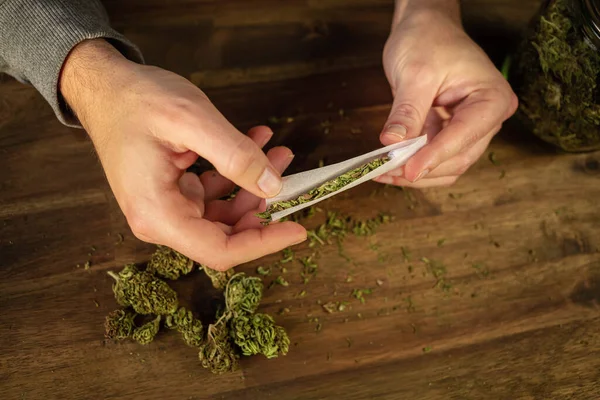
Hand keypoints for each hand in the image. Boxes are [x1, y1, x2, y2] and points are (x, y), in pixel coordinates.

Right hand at [60, 39, 305, 269]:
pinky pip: (214, 194)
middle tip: (285, 169)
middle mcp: (161, 220)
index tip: (298, 229)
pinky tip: (254, 143)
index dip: (263, 243)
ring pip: (224, 213)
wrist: (105, 88)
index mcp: (158, 214)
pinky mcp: (174, 194)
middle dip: (262, 206)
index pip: (220, 250)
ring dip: (253, 184)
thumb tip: (272, 187)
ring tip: (275, 150)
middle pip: (226, 234)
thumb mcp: (190, 119)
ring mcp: (168, 208)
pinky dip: (236, 173)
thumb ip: (234, 155)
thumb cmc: (136, 100)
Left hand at [375, 3, 517, 187]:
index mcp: (492, 99)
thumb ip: (407, 111)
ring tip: (381, 171)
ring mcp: (469, 129)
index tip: (407, 170)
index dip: (434, 157)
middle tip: (385, 171)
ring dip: (414, 173)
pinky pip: (434, 159)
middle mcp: (487, 119)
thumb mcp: (415, 73)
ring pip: (446, 166)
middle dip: (422, 168)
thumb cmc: (427, 39)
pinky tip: (388, 167)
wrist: (424, 26)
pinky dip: (412, 165)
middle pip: (458, 158)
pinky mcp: (450, 133)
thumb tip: (392, 143)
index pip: (464, 137)